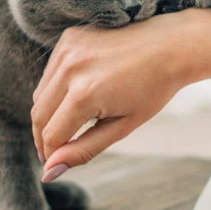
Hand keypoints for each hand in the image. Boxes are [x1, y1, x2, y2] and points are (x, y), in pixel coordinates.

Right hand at [32, 7, 210, 179]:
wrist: (171, 45)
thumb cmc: (153, 89)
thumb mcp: (122, 127)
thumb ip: (83, 149)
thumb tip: (50, 171)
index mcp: (85, 94)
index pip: (51, 135)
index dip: (51, 155)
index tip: (56, 164)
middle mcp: (71, 69)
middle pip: (39, 115)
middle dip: (44, 138)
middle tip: (55, 152)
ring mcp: (68, 50)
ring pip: (40, 94)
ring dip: (49, 113)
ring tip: (70, 123)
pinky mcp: (68, 37)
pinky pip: (50, 73)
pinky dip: (56, 88)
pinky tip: (77, 94)